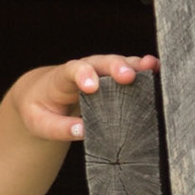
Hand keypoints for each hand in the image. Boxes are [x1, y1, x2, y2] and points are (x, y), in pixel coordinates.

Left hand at [11, 54, 159, 141]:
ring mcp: (98, 70)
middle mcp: (82, 68)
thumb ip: (59, 128)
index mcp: (60, 78)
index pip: (71, 71)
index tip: (91, 87)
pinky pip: (127, 68)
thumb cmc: (39, 109)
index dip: (83, 75)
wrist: (40, 94)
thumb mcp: (39, 122)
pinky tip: (155, 69)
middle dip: (114, 67)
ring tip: (150, 66)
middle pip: (99, 62)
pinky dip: (141, 68)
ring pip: (116, 62)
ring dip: (133, 64)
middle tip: (127, 76)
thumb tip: (83, 132)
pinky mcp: (110, 75)